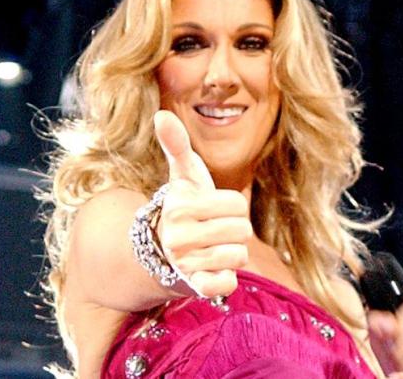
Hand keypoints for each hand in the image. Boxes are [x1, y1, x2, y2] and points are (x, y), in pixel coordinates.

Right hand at [153, 110, 252, 297]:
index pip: (238, 205)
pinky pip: (228, 285)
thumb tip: (161, 114)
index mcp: (181, 206)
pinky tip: (213, 271)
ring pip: (239, 257)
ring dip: (232, 254)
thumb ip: (176, 144)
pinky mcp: (194, 287)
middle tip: (215, 231)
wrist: (159, 251)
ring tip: (213, 249)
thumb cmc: (182, 207)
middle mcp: (179, 236)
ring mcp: (185, 264)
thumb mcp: (182, 175)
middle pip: (242, 231)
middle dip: (235, 231)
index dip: (233, 208)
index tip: (214, 210)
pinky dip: (227, 279)